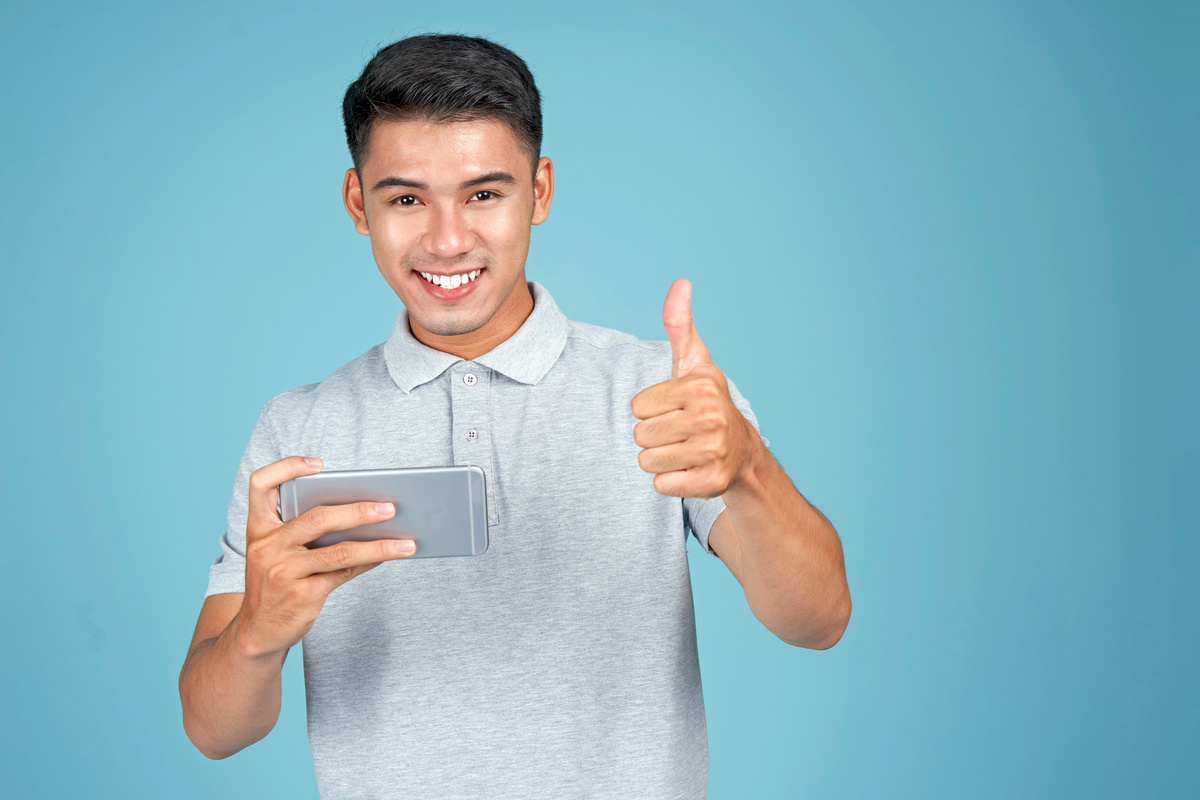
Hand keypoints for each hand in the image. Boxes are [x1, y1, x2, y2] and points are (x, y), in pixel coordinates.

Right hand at [236, 456, 416, 659]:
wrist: (256, 631)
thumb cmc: (275, 580)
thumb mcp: (276, 551)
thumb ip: (304, 530)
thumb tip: (362, 511)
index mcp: (258, 527)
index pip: (261, 484)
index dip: (286, 467)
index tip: (319, 465)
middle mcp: (267, 546)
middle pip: (317, 518)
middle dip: (358, 511)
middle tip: (390, 507)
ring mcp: (283, 572)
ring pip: (340, 551)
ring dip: (378, 545)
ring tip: (406, 542)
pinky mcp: (303, 595)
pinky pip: (344, 572)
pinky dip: (370, 562)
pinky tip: (388, 556)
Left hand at [631, 279, 760, 498]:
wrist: (742, 454)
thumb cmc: (707, 403)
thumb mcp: (694, 363)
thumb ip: (680, 324)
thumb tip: (681, 282)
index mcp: (701, 387)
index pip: (637, 406)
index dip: (651, 409)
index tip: (676, 409)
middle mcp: (710, 418)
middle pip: (639, 435)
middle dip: (653, 437)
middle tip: (680, 433)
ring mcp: (712, 452)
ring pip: (646, 462)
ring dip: (659, 460)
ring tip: (684, 450)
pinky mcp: (710, 483)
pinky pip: (660, 485)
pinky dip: (670, 481)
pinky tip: (691, 469)